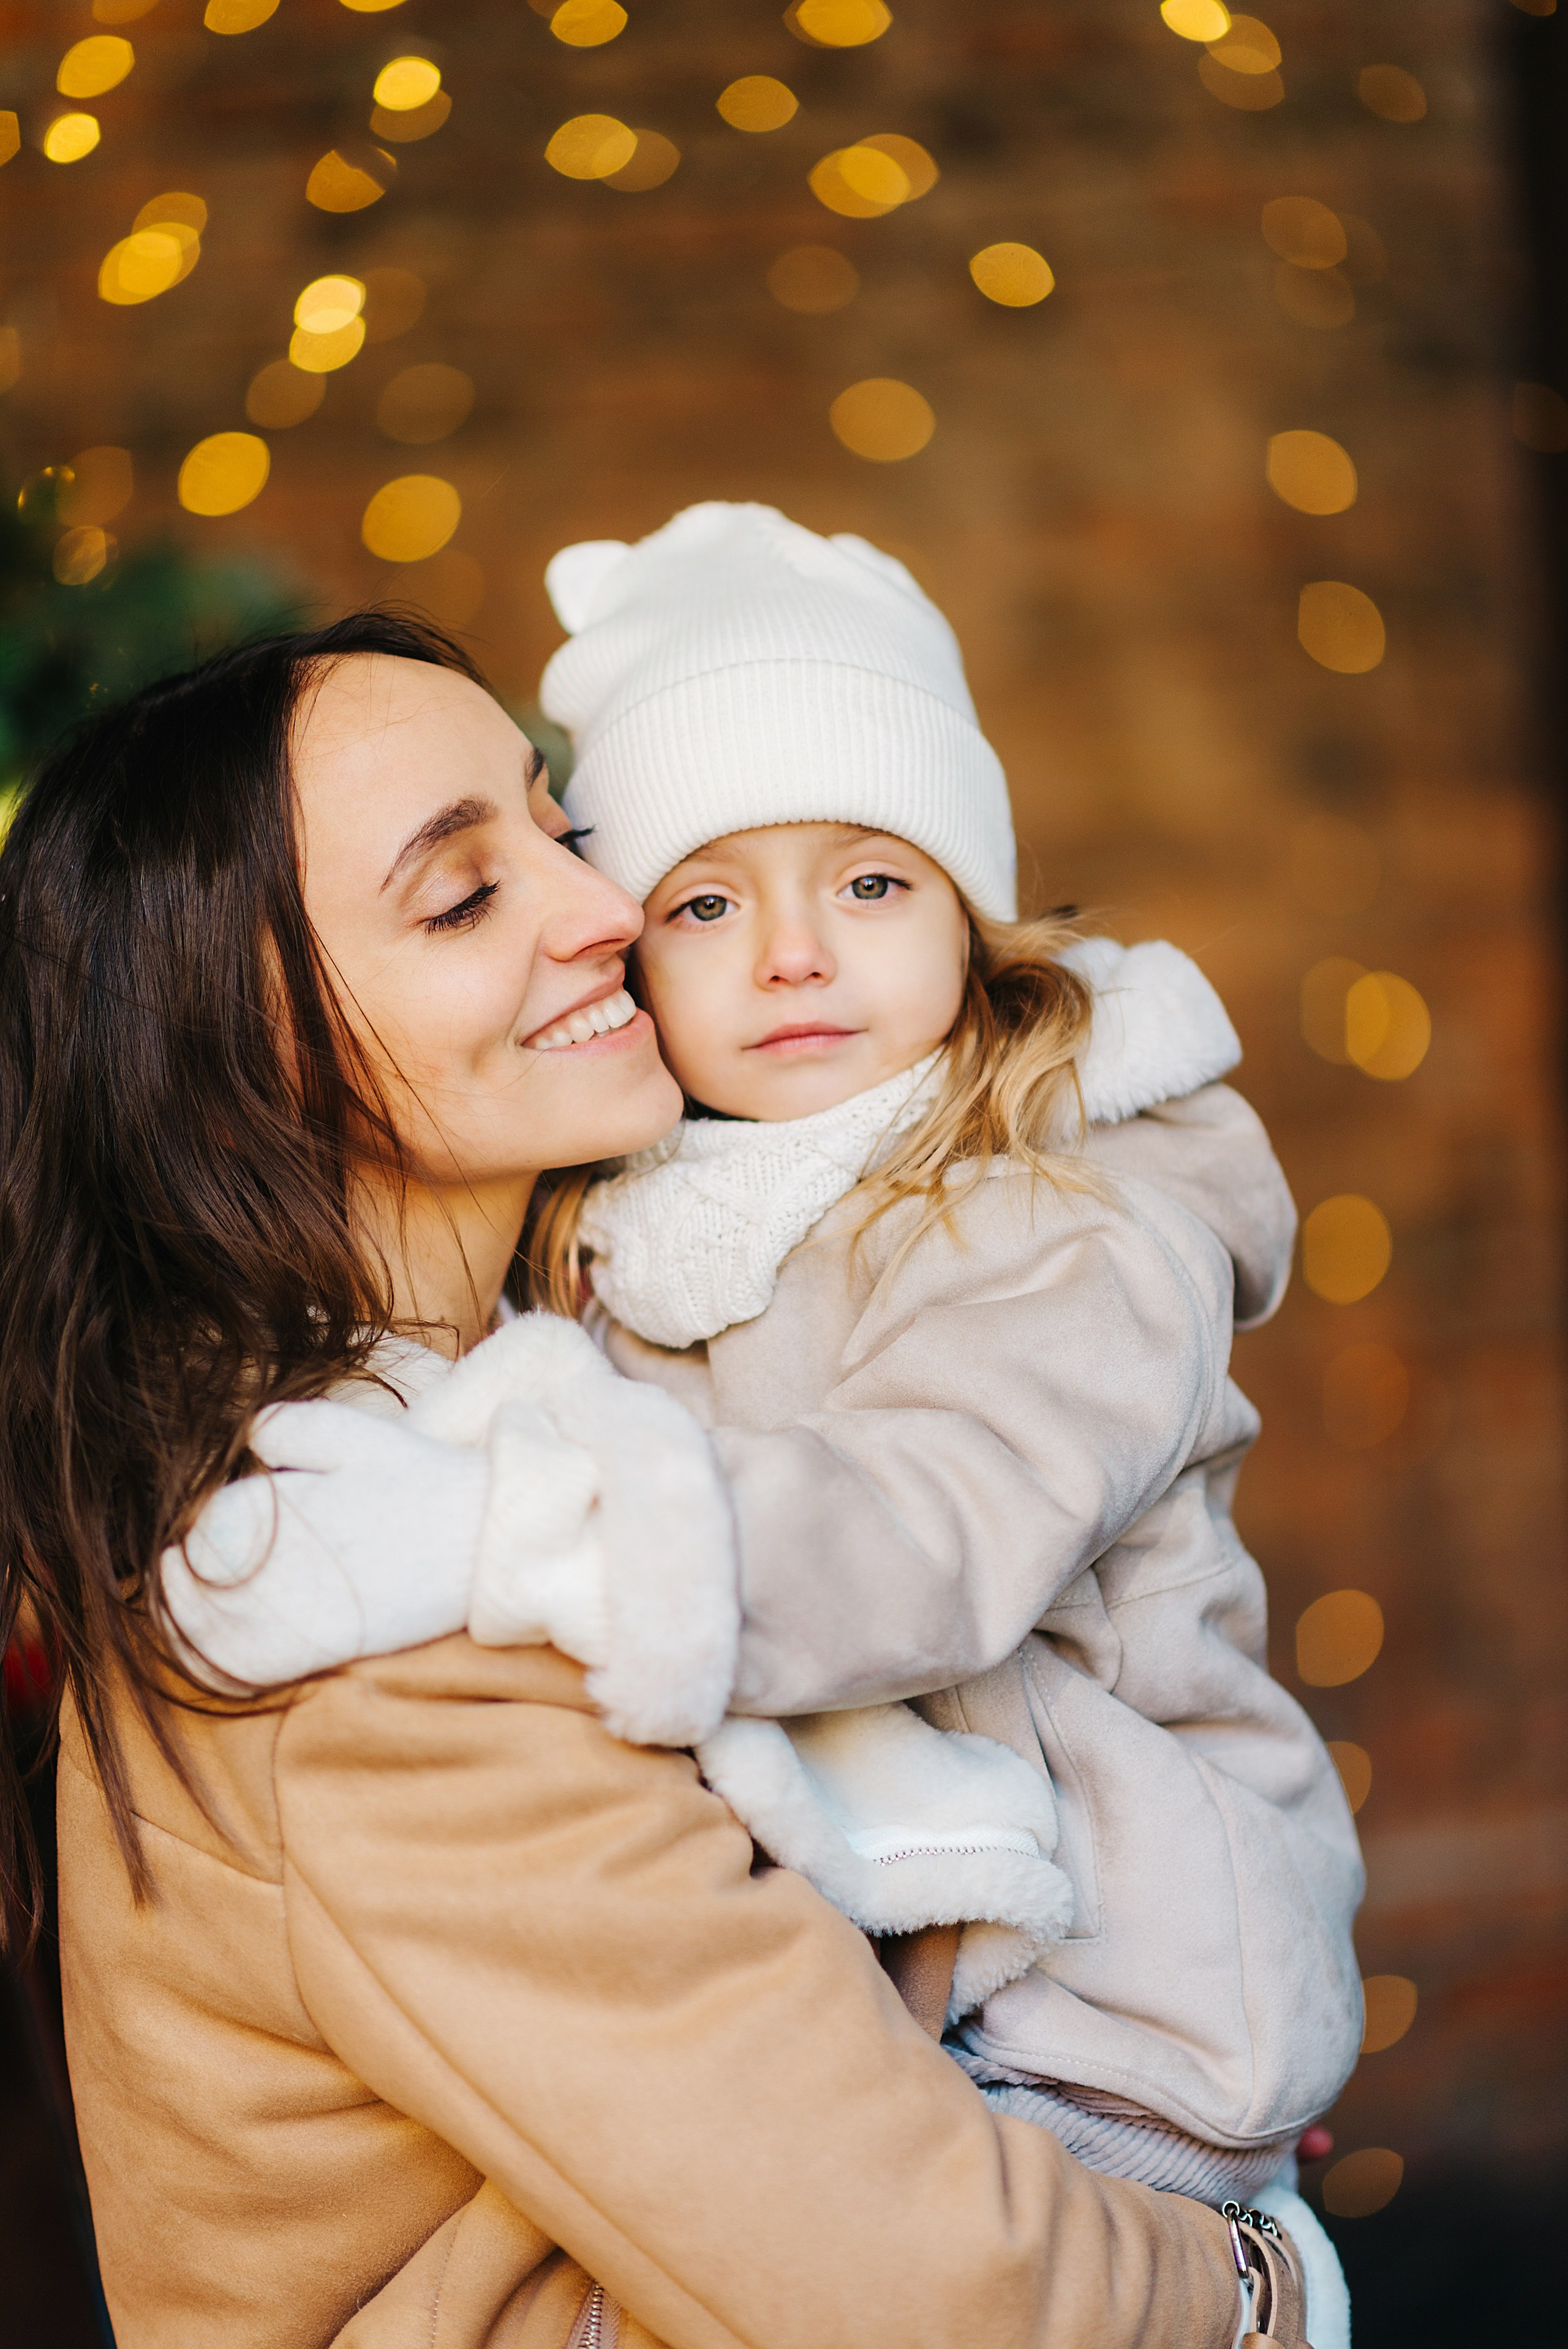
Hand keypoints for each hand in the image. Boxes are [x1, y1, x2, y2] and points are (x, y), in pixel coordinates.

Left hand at [163, 1400, 489, 1686]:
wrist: (482, 1541)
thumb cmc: (419, 1481)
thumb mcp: (353, 1431)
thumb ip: (286, 1428)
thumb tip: (242, 1443)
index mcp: (273, 1507)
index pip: (202, 1525)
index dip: (201, 1526)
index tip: (212, 1526)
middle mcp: (273, 1566)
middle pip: (195, 1577)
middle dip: (186, 1572)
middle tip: (187, 1565)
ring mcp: (291, 1615)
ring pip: (203, 1627)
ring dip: (184, 1617)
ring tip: (188, 1601)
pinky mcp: (312, 1653)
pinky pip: (236, 1670)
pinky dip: (210, 1662)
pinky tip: (211, 1645)